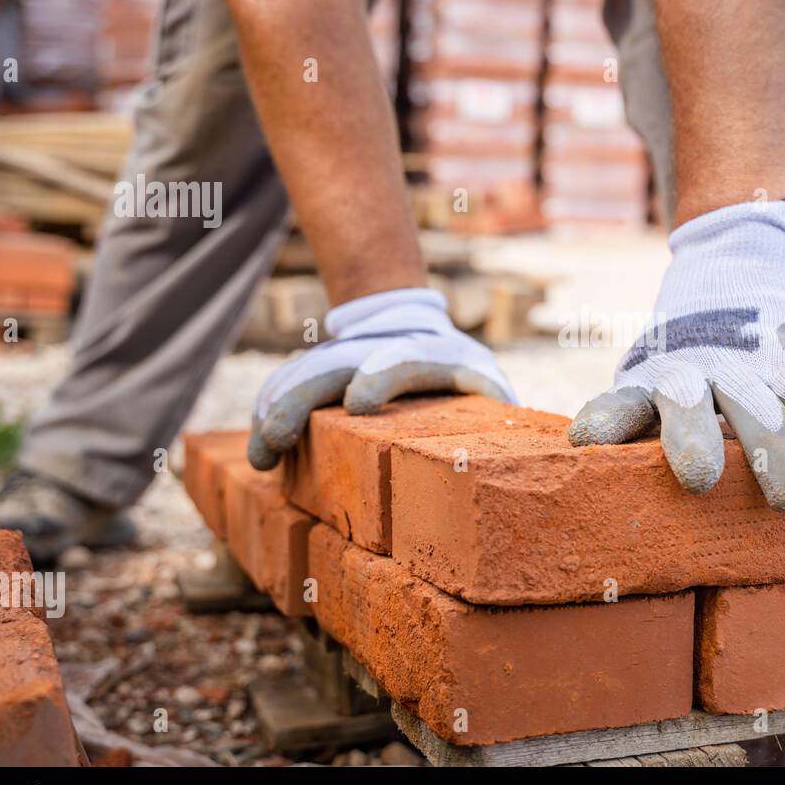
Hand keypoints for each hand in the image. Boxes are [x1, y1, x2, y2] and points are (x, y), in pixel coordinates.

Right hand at [247, 287, 514, 468]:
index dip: (379, 375)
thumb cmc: (462, 375)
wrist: (415, 325)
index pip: (400, 358)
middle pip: (333, 365)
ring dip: (274, 411)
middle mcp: (376, 351)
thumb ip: (495, 407)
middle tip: (278, 438)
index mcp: (428, 356)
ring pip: (301, 375)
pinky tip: (259, 450)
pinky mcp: (321, 370)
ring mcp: (343, 357)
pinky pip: (288, 384)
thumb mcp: (486, 383)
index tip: (356, 403)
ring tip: (260, 458)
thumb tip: (526, 443)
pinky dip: (269, 410)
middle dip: (301, 398)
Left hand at [568, 202, 784, 509]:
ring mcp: (744, 364)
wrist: (728, 275)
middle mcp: (694, 371)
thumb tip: (612, 487)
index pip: (622, 405)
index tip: (586, 440)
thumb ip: (636, 430)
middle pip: (691, 406)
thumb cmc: (677, 366)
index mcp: (650, 383)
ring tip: (784, 502)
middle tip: (698, 480)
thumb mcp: (646, 386)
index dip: (606, 422)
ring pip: (763, 411)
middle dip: (693, 441)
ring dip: (774, 455)